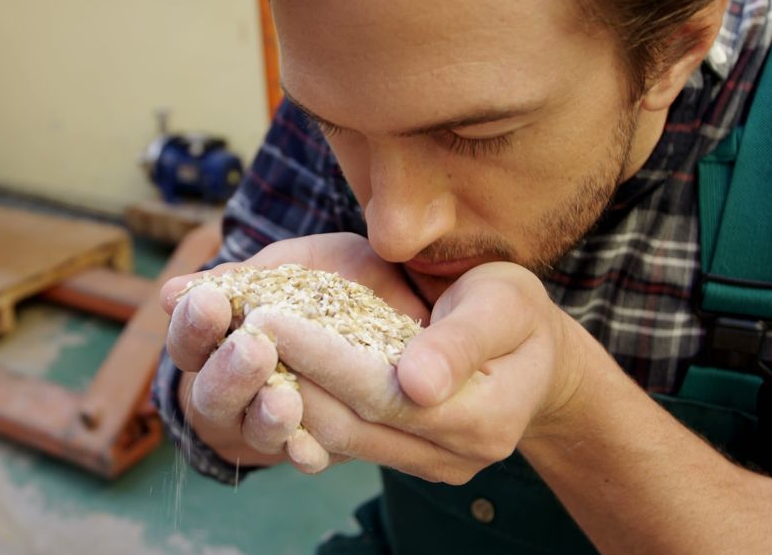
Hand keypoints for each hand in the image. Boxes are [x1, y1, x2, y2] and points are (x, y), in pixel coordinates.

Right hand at [161, 233, 429, 470]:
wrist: (400, 304)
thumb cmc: (329, 282)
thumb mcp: (289, 268)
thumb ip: (240, 281)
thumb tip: (171, 292)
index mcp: (219, 345)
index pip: (188, 343)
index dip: (192, 326)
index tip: (207, 301)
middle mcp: (237, 393)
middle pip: (212, 396)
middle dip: (229, 373)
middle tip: (253, 347)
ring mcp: (274, 425)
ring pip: (257, 432)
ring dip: (266, 416)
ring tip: (283, 399)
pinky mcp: (320, 447)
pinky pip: (307, 458)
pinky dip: (306, 454)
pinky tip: (309, 448)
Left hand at [251, 262, 588, 483]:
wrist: (532, 357)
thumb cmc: (517, 314)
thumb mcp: (506, 304)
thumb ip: (463, 339)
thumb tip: (416, 383)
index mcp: (484, 417)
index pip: (383, 392)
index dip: (322, 356)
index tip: (269, 315)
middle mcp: (453, 456)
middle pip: (351, 424)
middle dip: (290, 375)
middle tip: (239, 329)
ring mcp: (427, 466)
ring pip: (338, 440)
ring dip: (284, 397)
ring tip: (243, 351)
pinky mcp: (404, 461)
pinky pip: (342, 445)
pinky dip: (300, 412)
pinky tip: (269, 378)